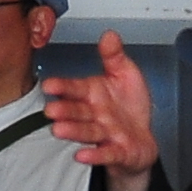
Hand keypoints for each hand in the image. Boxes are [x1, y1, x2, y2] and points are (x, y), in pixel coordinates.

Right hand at [43, 33, 161, 190]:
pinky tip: (82, 155)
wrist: (142, 138)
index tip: (49, 85)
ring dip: (73, 131)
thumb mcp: (125, 75)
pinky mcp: (117, 151)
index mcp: (94, 93)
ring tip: (59, 130)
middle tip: (51, 110)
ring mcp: (105, 134)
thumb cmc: (129, 107)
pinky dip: (95, 155)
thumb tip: (109, 35)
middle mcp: (96, 114)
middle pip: (78, 111)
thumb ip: (114, 56)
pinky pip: (106, 153)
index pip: (75, 88)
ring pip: (87, 132)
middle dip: (64, 110)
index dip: (62, 87)